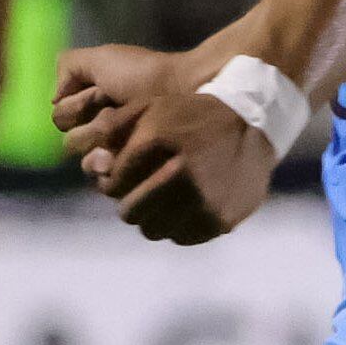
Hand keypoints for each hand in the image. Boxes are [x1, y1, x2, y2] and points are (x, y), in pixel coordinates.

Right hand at [55, 41, 186, 184]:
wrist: (185, 88)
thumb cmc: (144, 73)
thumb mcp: (101, 58)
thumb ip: (68, 68)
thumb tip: (54, 100)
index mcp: (88, 109)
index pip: (60, 119)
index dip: (79, 104)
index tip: (102, 91)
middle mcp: (99, 134)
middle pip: (71, 143)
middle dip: (93, 123)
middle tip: (117, 109)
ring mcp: (117, 156)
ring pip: (88, 163)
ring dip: (107, 140)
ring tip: (132, 127)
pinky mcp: (133, 174)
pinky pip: (108, 181)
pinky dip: (118, 160)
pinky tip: (136, 148)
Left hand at [96, 90, 279, 244]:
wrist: (253, 124)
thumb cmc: (191, 115)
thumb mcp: (150, 106)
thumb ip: (112, 129)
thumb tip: (92, 166)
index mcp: (158, 140)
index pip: (113, 183)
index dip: (113, 183)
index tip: (123, 178)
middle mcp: (180, 171)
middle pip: (130, 212)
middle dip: (130, 203)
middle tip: (141, 194)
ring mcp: (202, 199)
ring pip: (153, 230)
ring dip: (153, 217)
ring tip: (164, 200)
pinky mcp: (220, 220)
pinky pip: (181, 237)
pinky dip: (179, 225)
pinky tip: (188, 205)